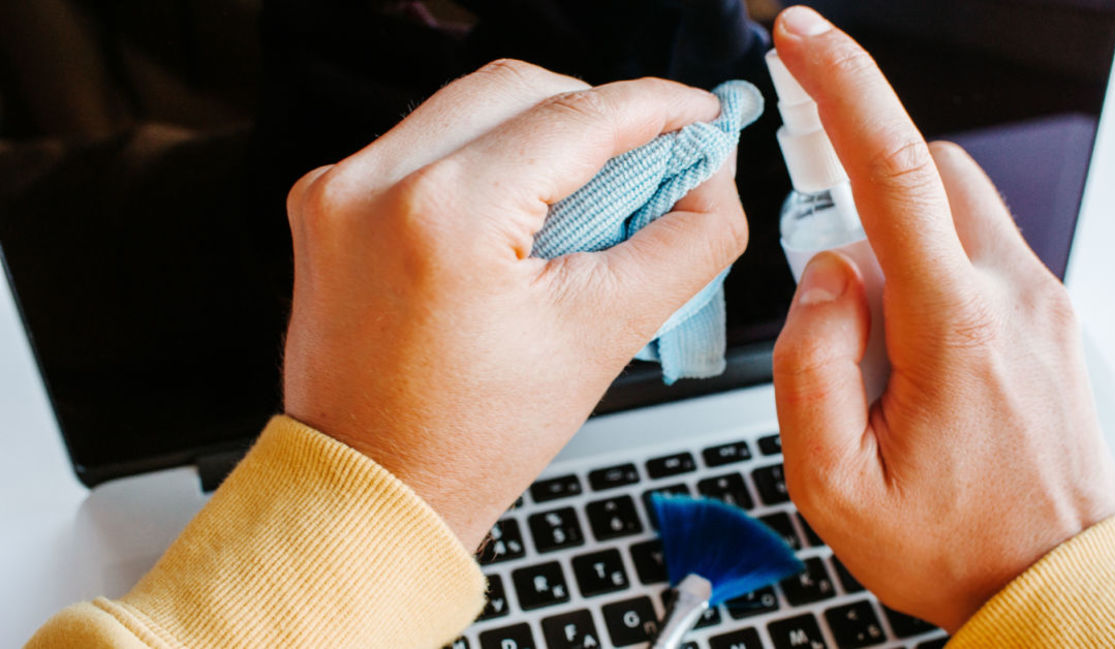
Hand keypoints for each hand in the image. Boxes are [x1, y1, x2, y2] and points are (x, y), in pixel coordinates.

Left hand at [282, 60, 746, 548]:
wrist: (374, 487)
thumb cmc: (470, 438)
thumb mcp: (605, 336)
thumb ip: (686, 242)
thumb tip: (712, 175)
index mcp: (445, 215)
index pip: (576, 117)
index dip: (655, 106)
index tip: (698, 114)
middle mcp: (375, 184)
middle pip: (519, 88)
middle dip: (596, 111)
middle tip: (650, 155)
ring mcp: (340, 188)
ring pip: (469, 106)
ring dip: (542, 129)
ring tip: (589, 190)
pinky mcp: (327, 201)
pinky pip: (426, 141)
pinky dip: (486, 154)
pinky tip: (522, 208)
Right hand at [769, 6, 1114, 630]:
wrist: (1051, 579)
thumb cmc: (949, 542)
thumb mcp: (833, 483)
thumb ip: (810, 363)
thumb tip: (823, 274)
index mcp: (955, 329)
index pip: (894, 173)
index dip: (842, 86)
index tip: (803, 37)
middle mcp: (1013, 296)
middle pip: (930, 168)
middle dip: (862, 187)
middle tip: (831, 276)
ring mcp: (1040, 302)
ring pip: (957, 202)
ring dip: (896, 233)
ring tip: (874, 338)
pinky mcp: (1048, 315)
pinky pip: (979, 246)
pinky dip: (929, 265)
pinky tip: (913, 350)